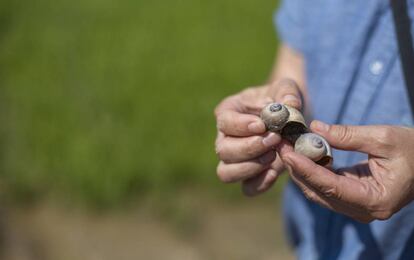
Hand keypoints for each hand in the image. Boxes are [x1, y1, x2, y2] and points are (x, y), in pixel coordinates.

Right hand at [214, 79, 302, 195]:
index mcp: (229, 111)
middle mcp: (225, 137)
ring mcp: (234, 159)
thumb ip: (287, 93)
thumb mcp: (285, 89)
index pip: (224, 121)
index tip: (261, 125)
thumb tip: (290, 104)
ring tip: (274, 155)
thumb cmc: (282, 99)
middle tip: (274, 139)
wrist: (291, 117)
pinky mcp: (249, 175)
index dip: (240, 126)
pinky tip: (275, 172)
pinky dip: (259, 184)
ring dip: (250, 167)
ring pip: (226, 172)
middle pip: (223, 150)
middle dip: (249, 147)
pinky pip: (247, 188)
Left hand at [277, 121, 413, 221]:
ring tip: (286, 146)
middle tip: (280, 144)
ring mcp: (356, 207)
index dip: (306, 170)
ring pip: (318, 192)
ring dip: (300, 170)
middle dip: (297, 168)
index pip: (331, 187)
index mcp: (375, 200)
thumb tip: (314, 128)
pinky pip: (324, 188)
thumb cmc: (412, 149)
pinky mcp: (351, 199)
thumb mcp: (383, 138)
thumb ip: (347, 135)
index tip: (287, 152)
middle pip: (319, 192)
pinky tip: (301, 153)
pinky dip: (311, 171)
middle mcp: (363, 210)